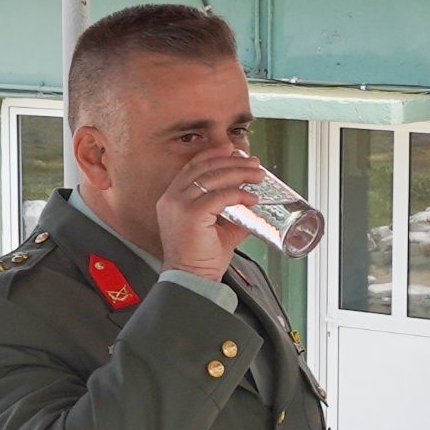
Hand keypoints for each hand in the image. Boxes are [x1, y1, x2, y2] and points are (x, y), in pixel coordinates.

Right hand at [155, 150, 264, 281]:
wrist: (191, 279)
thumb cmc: (200, 258)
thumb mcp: (218, 228)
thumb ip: (232, 213)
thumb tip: (252, 204)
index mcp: (173, 199)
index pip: (193, 168)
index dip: (213, 155)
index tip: (232, 149)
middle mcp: (172, 198)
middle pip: (205, 168)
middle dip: (232, 162)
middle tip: (253, 163)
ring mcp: (178, 205)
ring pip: (213, 178)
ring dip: (239, 173)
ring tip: (257, 175)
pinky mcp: (190, 214)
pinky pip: (219, 196)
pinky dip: (238, 194)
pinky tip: (251, 197)